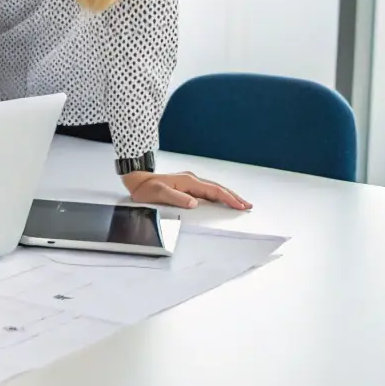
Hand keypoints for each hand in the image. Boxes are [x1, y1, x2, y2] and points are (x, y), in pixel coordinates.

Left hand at [122, 170, 251, 209]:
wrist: (137, 180)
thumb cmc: (146, 188)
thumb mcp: (159, 193)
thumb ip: (176, 198)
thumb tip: (194, 203)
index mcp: (188, 181)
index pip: (214, 190)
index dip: (228, 198)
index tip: (240, 206)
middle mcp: (191, 179)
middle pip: (217, 188)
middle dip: (233, 197)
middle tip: (247, 205)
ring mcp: (190, 182)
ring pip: (213, 189)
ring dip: (227, 196)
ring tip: (239, 203)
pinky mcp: (187, 185)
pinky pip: (207, 190)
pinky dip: (218, 195)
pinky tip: (221, 200)